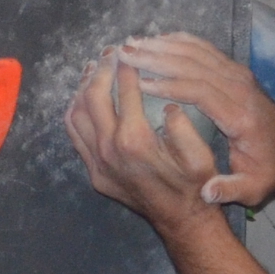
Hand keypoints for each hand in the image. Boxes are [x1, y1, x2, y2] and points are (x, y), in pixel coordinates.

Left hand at [63, 54, 225, 232]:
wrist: (181, 221)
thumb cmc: (195, 186)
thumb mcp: (200, 156)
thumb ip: (183, 127)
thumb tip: (168, 104)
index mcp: (136, 140)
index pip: (125, 92)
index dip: (126, 68)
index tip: (129, 52)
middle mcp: (109, 149)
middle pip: (93, 98)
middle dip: (100, 70)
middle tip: (109, 53)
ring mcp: (97, 162)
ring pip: (77, 115)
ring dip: (83, 88)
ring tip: (93, 69)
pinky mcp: (94, 172)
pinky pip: (75, 136)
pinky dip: (75, 112)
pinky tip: (84, 99)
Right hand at [112, 31, 274, 208]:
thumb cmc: (268, 169)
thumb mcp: (253, 188)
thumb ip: (230, 190)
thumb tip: (206, 192)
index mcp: (240, 116)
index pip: (201, 92)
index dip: (170, 85)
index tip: (140, 82)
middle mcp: (240, 89)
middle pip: (195, 65)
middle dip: (157, 58)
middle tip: (124, 54)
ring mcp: (239, 75)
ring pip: (198, 52)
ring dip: (163, 46)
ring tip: (131, 44)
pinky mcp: (236, 70)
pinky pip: (205, 49)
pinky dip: (180, 42)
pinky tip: (156, 39)